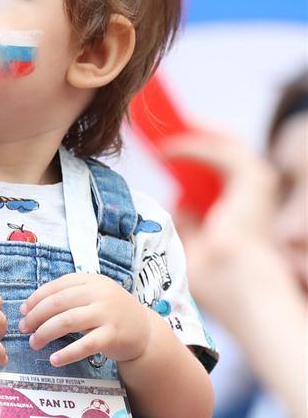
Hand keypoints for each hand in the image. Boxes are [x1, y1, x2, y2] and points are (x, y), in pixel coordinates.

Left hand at [19, 273, 150, 366]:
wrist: (145, 331)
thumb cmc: (112, 313)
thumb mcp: (94, 296)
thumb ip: (69, 297)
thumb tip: (31, 308)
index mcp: (92, 281)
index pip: (57, 286)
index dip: (36, 298)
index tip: (23, 311)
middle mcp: (99, 294)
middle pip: (58, 303)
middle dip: (36, 316)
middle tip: (23, 328)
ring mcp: (107, 314)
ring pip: (67, 322)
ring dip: (45, 333)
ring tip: (34, 343)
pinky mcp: (112, 336)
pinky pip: (84, 345)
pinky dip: (67, 353)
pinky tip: (54, 360)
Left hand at [162, 131, 278, 319]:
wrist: (241, 289)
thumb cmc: (220, 282)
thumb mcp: (194, 249)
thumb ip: (188, 224)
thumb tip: (177, 205)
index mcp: (243, 210)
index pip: (220, 172)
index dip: (194, 158)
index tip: (165, 149)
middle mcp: (252, 194)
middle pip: (223, 150)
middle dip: (194, 135)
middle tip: (162, 128)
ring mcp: (256, 184)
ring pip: (224, 142)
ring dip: (193, 133)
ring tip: (162, 128)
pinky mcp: (252, 179)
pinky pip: (216, 151)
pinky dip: (191, 147)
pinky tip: (166, 149)